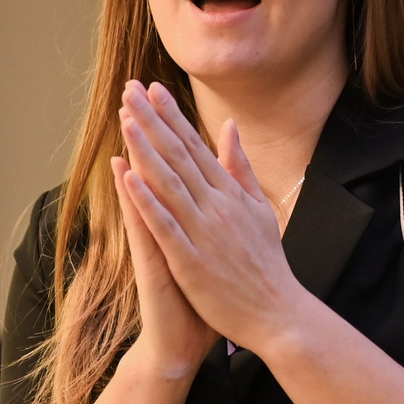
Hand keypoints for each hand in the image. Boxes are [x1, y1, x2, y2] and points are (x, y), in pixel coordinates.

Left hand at [116, 81, 312, 351]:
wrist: (279, 314)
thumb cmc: (266, 265)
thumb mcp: (259, 208)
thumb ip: (241, 168)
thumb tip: (230, 130)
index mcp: (230, 194)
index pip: (196, 147)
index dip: (173, 117)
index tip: (153, 90)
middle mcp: (217, 206)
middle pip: (179, 156)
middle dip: (153, 120)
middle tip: (130, 89)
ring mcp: (204, 233)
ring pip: (170, 183)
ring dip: (146, 150)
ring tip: (125, 120)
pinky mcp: (192, 261)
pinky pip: (165, 226)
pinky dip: (147, 201)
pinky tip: (128, 178)